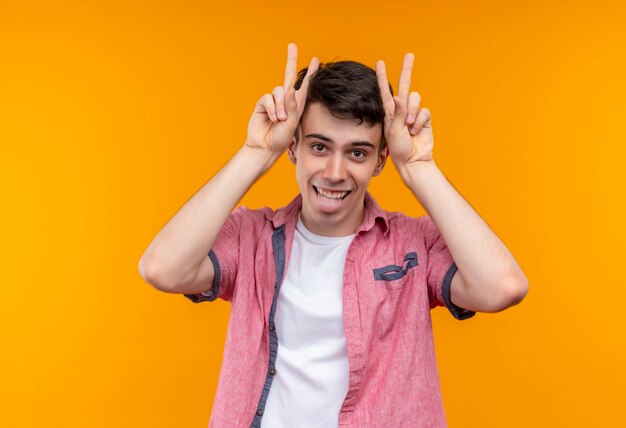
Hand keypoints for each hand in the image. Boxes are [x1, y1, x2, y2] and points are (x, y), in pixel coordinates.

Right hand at [245, 43, 318, 155]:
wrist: (265, 147)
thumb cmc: (281, 138)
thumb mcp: (292, 123)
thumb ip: (292, 106)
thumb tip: (291, 89)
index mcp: (297, 104)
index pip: (305, 85)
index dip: (310, 73)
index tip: (316, 60)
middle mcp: (286, 100)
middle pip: (288, 75)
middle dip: (291, 60)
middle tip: (292, 45)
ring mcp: (274, 101)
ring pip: (279, 91)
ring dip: (280, 106)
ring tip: (280, 120)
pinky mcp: (263, 103)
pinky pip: (268, 97)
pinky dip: (271, 108)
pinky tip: (272, 118)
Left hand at [376, 53, 433, 167]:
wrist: (413, 161)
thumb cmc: (399, 149)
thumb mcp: (394, 132)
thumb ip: (397, 114)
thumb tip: (399, 97)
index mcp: (389, 112)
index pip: (385, 91)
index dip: (382, 76)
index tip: (379, 63)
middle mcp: (401, 110)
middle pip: (405, 85)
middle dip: (407, 70)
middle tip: (410, 55)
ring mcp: (413, 113)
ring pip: (416, 99)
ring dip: (413, 112)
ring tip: (409, 126)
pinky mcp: (424, 119)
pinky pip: (425, 111)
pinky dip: (420, 121)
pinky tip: (417, 131)